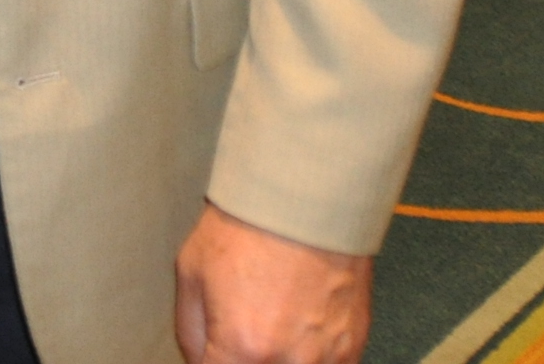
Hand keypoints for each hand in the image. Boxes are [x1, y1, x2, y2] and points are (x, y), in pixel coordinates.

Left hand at [174, 203, 370, 363]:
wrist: (304, 197)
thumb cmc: (246, 227)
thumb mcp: (191, 274)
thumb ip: (191, 334)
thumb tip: (199, 362)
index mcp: (242, 348)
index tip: (216, 352)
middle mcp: (289, 362)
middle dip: (243, 358)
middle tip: (241, 335)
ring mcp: (327, 358)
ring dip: (278, 359)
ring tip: (269, 327)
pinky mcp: (353, 346)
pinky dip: (309, 358)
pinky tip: (297, 333)